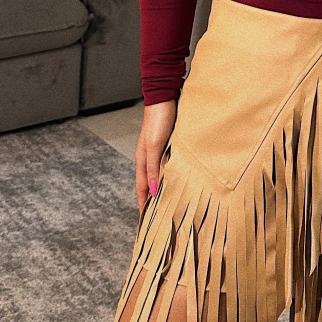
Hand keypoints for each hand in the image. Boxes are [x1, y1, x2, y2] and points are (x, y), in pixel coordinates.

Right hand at [136, 99, 176, 214]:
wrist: (165, 97)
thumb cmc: (158, 121)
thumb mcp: (154, 147)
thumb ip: (153, 168)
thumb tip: (152, 191)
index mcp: (143, 161)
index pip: (143, 189)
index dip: (143, 206)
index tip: (145, 224)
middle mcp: (149, 158)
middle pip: (150, 185)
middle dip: (152, 201)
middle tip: (158, 219)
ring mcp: (158, 152)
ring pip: (160, 176)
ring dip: (163, 190)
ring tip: (169, 204)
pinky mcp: (168, 145)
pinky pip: (168, 167)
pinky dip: (171, 177)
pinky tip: (178, 181)